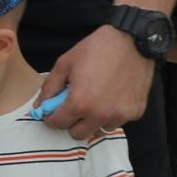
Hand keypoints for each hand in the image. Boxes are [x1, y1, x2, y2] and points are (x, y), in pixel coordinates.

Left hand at [38, 25, 153, 141]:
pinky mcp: (135, 113)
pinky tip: (110, 97)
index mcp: (80, 103)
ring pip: (98, 130)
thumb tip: (40, 106)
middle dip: (70, 122)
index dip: (51, 117)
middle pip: (77, 134)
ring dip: (92, 120)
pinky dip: (111, 115)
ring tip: (93, 100)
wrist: (130, 42)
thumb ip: (50, 88)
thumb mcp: (64, 64)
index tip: (53, 110)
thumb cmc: (95, 50)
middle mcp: (101, 115)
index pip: (58, 124)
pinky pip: (117, 122)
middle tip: (72, 106)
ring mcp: (120, 116)